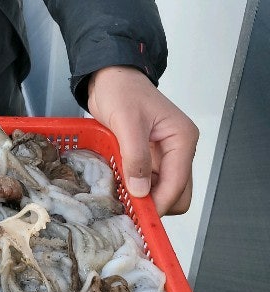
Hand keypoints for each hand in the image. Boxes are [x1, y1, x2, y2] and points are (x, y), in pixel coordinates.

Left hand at [87, 66, 198, 216]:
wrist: (108, 75)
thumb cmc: (120, 89)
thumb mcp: (126, 121)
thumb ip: (136, 156)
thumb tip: (141, 192)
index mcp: (182, 138)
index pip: (178, 182)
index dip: (160, 202)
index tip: (140, 216)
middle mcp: (178, 149)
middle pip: (177, 192)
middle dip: (156, 203)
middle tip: (130, 210)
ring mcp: (164, 154)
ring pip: (163, 190)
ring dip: (145, 197)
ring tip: (122, 199)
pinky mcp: (150, 156)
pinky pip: (149, 181)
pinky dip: (137, 188)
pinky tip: (121, 188)